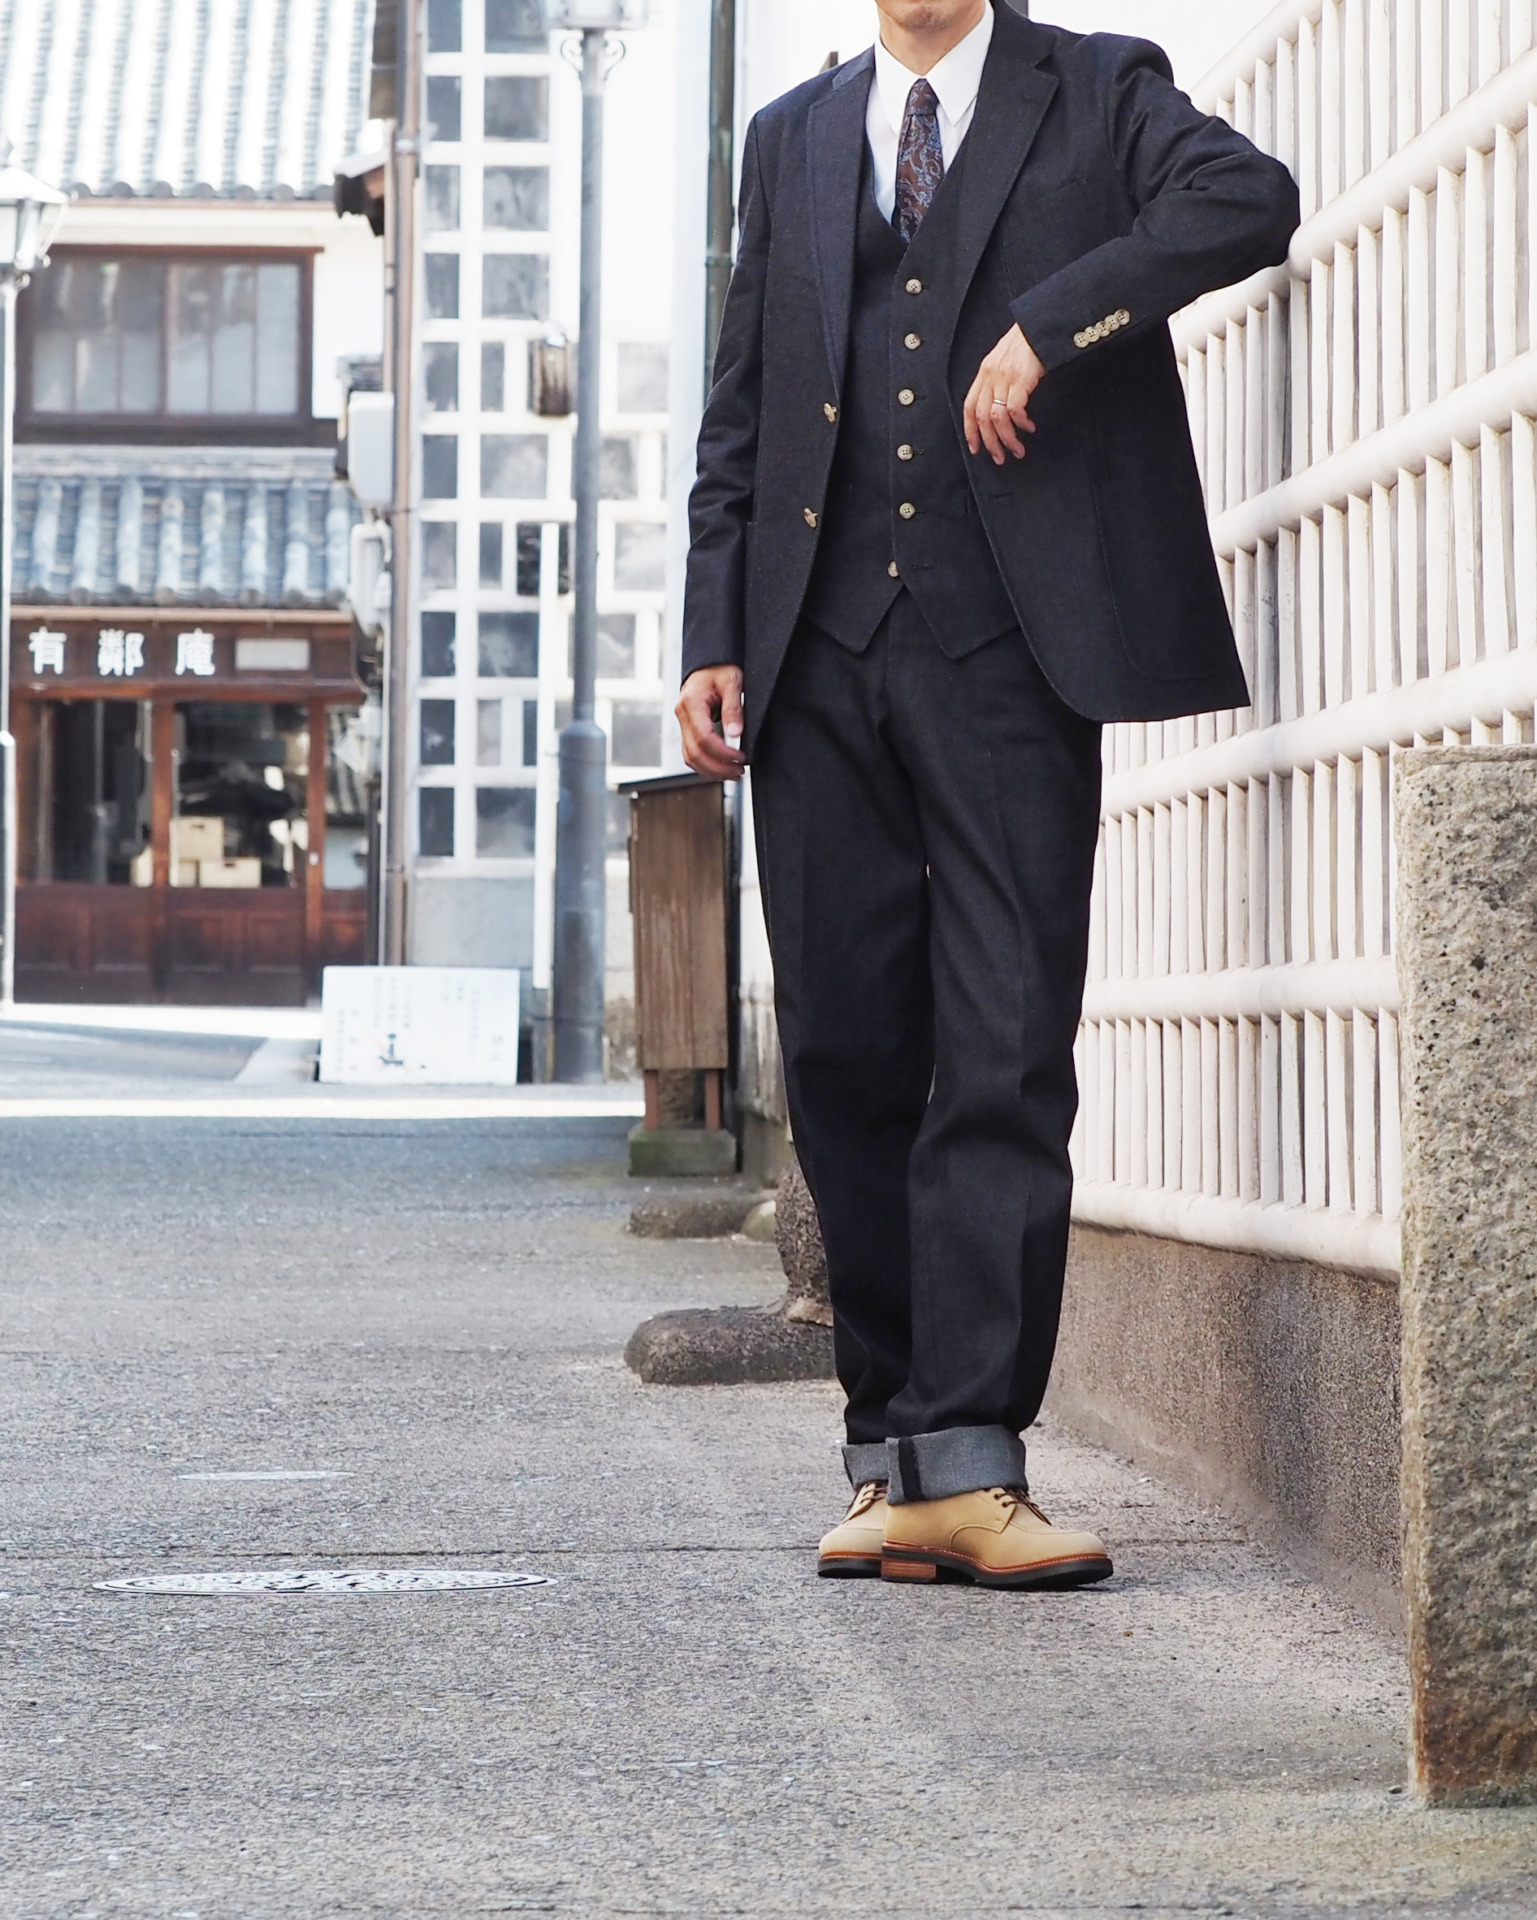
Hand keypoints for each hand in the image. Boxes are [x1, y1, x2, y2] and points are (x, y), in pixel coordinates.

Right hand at [677, 665, 746, 781]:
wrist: (709, 662)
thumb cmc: (721, 668)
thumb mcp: (732, 682)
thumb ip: (733, 708)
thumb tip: (735, 733)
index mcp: (692, 702)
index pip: (704, 737)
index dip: (723, 753)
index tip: (741, 758)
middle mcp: (682, 714)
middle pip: (694, 753)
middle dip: (718, 767)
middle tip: (739, 772)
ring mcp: (682, 722)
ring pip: (689, 757)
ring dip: (711, 771)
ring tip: (734, 774)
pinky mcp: (687, 728)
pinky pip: (691, 753)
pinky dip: (706, 765)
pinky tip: (722, 768)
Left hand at [964, 325, 1044, 465]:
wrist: (1041, 324)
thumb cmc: (1027, 342)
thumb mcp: (1004, 359)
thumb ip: (997, 380)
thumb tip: (997, 405)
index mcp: (984, 372)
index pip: (969, 407)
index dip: (970, 430)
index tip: (975, 448)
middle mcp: (990, 376)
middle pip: (981, 418)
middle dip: (989, 443)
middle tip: (999, 458)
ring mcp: (1004, 378)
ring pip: (996, 419)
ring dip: (1007, 440)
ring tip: (1017, 450)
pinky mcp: (1020, 380)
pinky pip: (1015, 411)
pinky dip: (1021, 424)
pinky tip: (1029, 427)